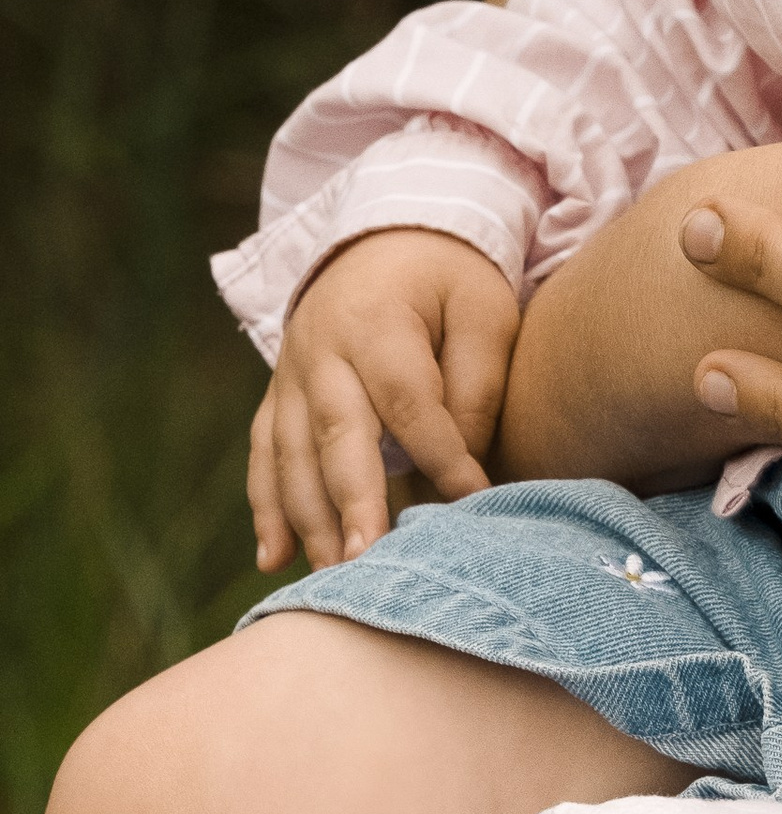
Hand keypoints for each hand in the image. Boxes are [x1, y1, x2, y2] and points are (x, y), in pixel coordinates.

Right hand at [250, 229, 519, 572]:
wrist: (384, 237)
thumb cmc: (449, 280)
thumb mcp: (483, 308)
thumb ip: (476, 383)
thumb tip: (462, 466)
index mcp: (376, 321)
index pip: (408, 400)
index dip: (441, 455)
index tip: (472, 502)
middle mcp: (320, 350)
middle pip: (336, 435)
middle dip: (352, 501)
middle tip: (367, 560)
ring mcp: (290, 376)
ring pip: (291, 457)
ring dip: (308, 520)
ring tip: (332, 576)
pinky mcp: (278, 398)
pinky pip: (264, 457)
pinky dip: (266, 510)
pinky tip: (275, 560)